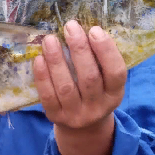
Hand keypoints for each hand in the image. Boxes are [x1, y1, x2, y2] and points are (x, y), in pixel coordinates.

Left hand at [33, 21, 126, 154]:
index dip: (106, 51)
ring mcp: (76, 114)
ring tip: (50, 39)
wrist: (82, 128)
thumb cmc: (95, 93)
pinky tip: (39, 59)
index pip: (115, 73)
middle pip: (89, 77)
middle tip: (70, 26)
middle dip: (79, 49)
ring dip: (56, 60)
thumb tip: (83, 29)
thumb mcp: (105, 82)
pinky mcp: (56, 117)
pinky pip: (48, 96)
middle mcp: (97, 107)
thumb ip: (100, 62)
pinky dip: (43, 76)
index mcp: (115, 94)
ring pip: (66, 86)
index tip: (94, 30)